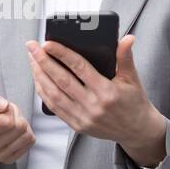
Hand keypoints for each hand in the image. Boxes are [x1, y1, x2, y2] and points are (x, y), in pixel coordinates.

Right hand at [0, 89, 34, 166]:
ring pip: (27, 135)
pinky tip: (12, 130)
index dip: (8, 109)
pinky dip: (25, 131)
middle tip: (4, 114)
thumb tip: (4, 106)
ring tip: (8, 121)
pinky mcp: (9, 159)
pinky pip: (30, 141)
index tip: (0, 108)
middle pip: (19, 127)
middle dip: (15, 115)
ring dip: (21, 123)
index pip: (7, 122)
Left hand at [25, 34, 165, 165]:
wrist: (137, 131)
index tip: (48, 43)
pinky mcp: (77, 125)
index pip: (79, 68)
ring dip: (39, 76)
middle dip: (43, 61)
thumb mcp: (132, 79)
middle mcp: (93, 105)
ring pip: (53, 94)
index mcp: (107, 91)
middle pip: (61, 80)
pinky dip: (43, 92)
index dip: (62, 54)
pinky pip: (54, 107)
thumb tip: (127, 38)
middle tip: (32, 47)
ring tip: (32, 60)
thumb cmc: (134, 102)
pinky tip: (38, 79)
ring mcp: (83, 117)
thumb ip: (126, 57)